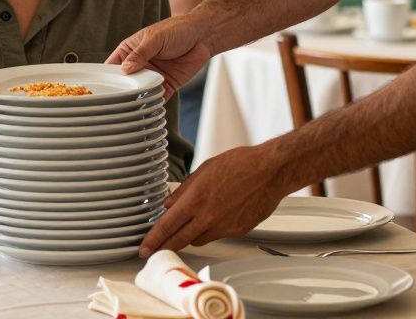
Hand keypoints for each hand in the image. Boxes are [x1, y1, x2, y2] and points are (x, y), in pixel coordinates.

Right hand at [107, 15, 212, 96]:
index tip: (99, 89)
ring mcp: (151, 77)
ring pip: (139, 93)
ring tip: (131, 106)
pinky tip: (148, 109)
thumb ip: (140, 54)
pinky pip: (156, 99)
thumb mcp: (155, 38)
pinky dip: (152, 104)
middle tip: (116, 101)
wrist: (203, 37)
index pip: (112, 67)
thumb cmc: (176, 30)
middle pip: (124, 83)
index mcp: (130, 51)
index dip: (105, 78)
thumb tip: (125, 70)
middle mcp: (139, 66)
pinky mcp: (166, 86)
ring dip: (137, 98)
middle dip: (121, 91)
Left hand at [139, 145, 291, 257]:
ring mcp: (224, 227)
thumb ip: (184, 189)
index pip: (167, 225)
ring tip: (189, 226)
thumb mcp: (205, 169)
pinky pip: (217, 235)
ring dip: (190, 236)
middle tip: (153, 251)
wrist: (271, 171)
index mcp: (196, 199)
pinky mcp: (237, 232)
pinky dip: (211, 230)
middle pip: (179, 240)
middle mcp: (208, 217)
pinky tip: (216, 217)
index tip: (144, 248)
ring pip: (198, 240)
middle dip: (163, 247)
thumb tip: (168, 203)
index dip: (153, 239)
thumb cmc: (241, 164)